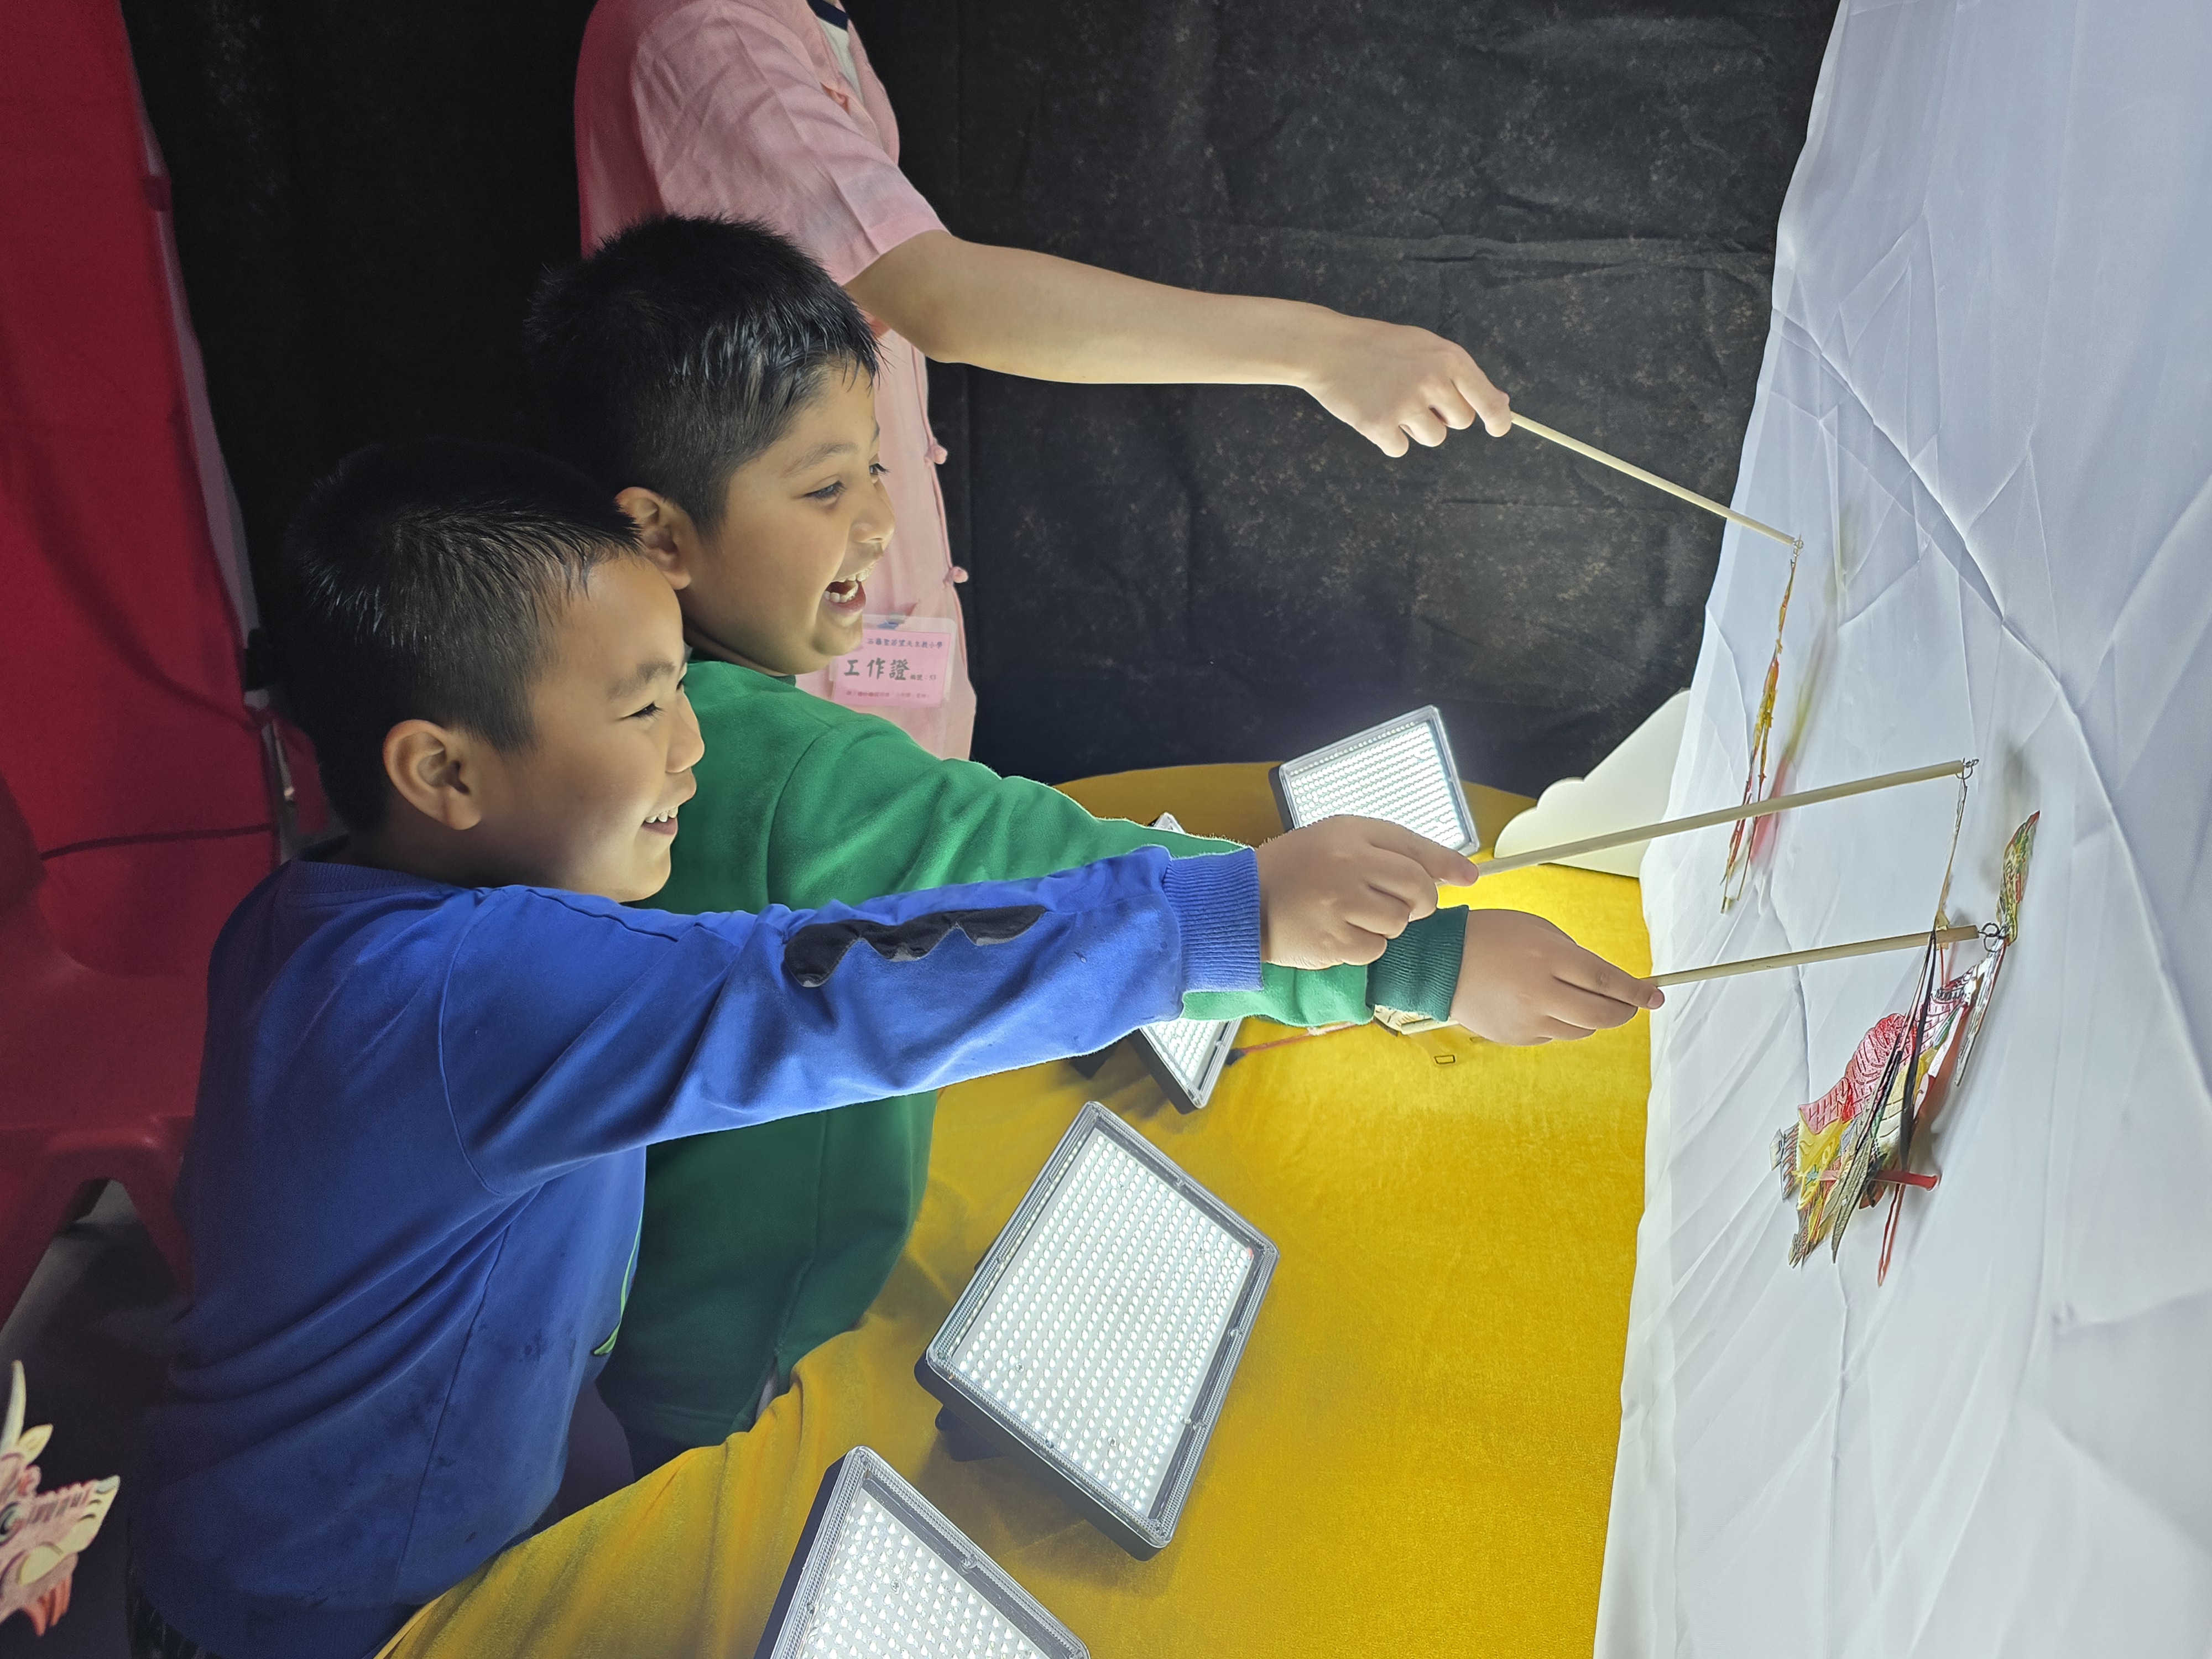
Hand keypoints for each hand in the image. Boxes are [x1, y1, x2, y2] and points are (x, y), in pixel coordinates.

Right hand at [1253, 816, 1480, 968]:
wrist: (1242, 902)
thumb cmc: (1295, 867)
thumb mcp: (1337, 836)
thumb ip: (1392, 847)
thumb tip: (1459, 873)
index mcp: (1351, 835)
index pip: (1415, 851)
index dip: (1447, 865)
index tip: (1470, 877)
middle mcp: (1349, 867)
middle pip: (1418, 891)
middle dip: (1418, 902)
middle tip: (1399, 904)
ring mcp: (1341, 906)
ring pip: (1399, 922)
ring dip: (1386, 924)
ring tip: (1354, 914)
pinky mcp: (1334, 942)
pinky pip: (1376, 949)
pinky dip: (1365, 946)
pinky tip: (1340, 933)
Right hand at [1297, 313, 1512, 455]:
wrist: (1328, 348)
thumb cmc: (1380, 347)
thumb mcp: (1426, 346)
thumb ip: (1460, 374)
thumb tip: (1500, 405)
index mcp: (1449, 359)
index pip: (1487, 401)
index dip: (1498, 419)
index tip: (1498, 428)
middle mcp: (1433, 381)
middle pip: (1460, 421)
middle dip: (1443, 414)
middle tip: (1414, 394)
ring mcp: (1406, 404)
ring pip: (1433, 438)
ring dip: (1416, 428)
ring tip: (1392, 400)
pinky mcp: (1380, 425)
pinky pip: (1400, 449)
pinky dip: (1388, 438)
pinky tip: (1374, 412)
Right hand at [1448, 909, 1661, 1043]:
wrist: (1438, 963)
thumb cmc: (1489, 937)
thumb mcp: (1537, 930)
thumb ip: (1573, 956)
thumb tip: (1607, 983)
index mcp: (1547, 958)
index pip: (1607, 981)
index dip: (1637, 992)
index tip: (1657, 997)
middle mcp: (1540, 992)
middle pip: (1602, 1015)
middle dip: (1624, 1010)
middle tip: (1629, 1003)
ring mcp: (1527, 1019)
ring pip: (1581, 1030)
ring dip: (1590, 1017)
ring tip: (1572, 997)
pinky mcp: (1516, 1037)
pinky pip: (1553, 1035)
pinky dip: (1558, 1023)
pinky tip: (1539, 1004)